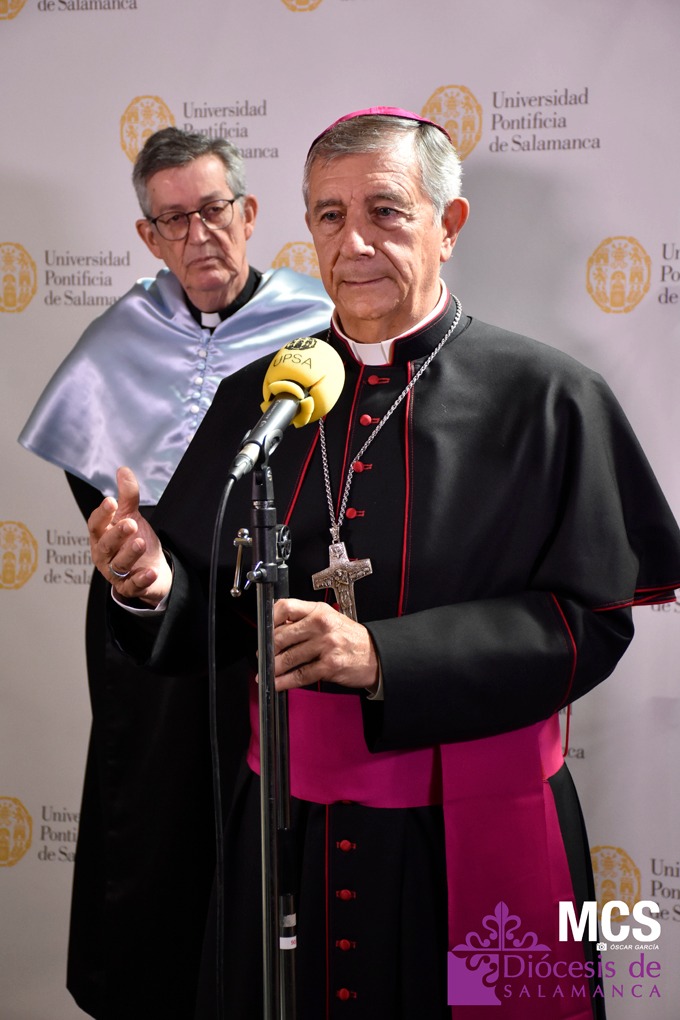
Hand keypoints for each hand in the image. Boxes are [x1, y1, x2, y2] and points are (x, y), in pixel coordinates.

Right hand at [88, 466, 171, 606]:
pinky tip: (150, 571)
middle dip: (116, 534)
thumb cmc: (135, 541)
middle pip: (106, 544)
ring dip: (129, 553)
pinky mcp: (129, 587)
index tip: (112, 501)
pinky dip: (141, 579)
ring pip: (118, 564)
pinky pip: (133, 585)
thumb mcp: (132, 516)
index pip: (96, 524)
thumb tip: (123, 470)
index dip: (102, 514)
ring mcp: (115, 572)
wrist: (152, 570)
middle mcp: (104, 554)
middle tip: (130, 524)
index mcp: (102, 535)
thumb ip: (128, 496)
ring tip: (141, 542)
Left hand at [272, 598, 378, 692]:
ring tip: (267, 672)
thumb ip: (304, 621)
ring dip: (274, 668)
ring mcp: (326, 645)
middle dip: (268, 650)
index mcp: (319, 610)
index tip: (264, 631)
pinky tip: (278, 683)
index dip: (270, 620)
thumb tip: (275, 630)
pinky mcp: (329, 665)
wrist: (375, 655)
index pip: (286, 607)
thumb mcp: (329, 619)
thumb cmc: (350, 638)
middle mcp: (322, 625)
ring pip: (289, 658)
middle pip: (282, 636)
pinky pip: (301, 675)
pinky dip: (285, 682)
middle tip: (263, 656)